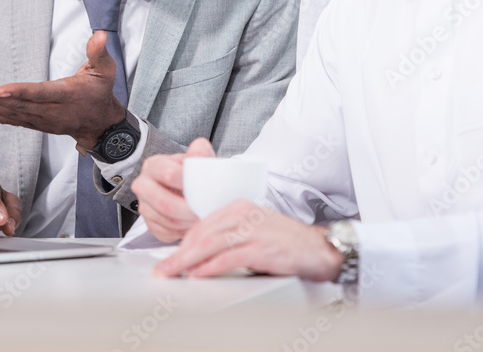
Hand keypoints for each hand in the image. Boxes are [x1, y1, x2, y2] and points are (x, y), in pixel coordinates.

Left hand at [0, 31, 125, 148]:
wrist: (100, 123)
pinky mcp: (37, 123)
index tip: (2, 90)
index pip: (42, 93)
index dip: (21, 92)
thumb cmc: (100, 92)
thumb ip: (99, 52)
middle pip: (22, 105)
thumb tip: (100, 34)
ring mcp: (43, 120)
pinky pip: (14, 121)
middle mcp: (53, 111)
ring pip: (14, 114)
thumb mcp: (105, 70)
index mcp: (68, 95)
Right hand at [130, 138, 215, 242]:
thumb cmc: (192, 172)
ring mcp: (145, 206)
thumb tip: (199, 149)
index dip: (188, 184)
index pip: (168, 174)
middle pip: (164, 202)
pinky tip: (193, 224)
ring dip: (188, 222)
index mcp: (154, 165)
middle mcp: (144, 185)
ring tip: (204, 217)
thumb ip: (200, 152)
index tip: (205, 190)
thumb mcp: (199, 158)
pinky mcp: (150, 224)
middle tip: (205, 210)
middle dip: (188, 209)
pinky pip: (166, 233)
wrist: (189, 187)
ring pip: (166, 220)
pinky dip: (183, 231)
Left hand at [153, 200, 342, 281]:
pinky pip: (229, 258)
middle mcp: (244, 215)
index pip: (202, 224)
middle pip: (202, 234)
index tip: (169, 258)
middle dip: (179, 254)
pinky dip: (211, 267)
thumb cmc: (285, 242)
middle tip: (163, 269)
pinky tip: (199, 274)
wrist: (318, 248)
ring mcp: (253, 230)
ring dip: (187, 261)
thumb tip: (199, 255)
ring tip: (174, 273)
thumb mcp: (252, 230)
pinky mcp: (262, 248)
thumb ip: (228, 237)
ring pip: (211, 244)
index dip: (182, 243)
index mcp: (239, 207)